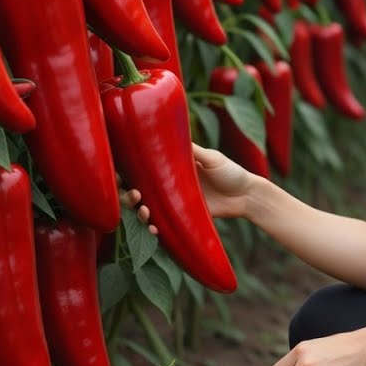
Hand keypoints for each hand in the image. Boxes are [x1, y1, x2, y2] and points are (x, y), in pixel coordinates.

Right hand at [122, 143, 255, 234]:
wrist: (247, 196)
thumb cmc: (231, 172)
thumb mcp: (212, 158)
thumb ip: (193, 151)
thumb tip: (170, 135)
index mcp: (171, 167)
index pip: (143, 169)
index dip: (126, 172)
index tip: (118, 175)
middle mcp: (168, 185)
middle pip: (138, 190)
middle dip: (128, 195)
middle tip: (134, 195)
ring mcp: (174, 203)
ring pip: (147, 209)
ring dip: (139, 212)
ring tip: (144, 212)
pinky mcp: (182, 218)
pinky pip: (163, 224)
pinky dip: (154, 228)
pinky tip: (154, 230)